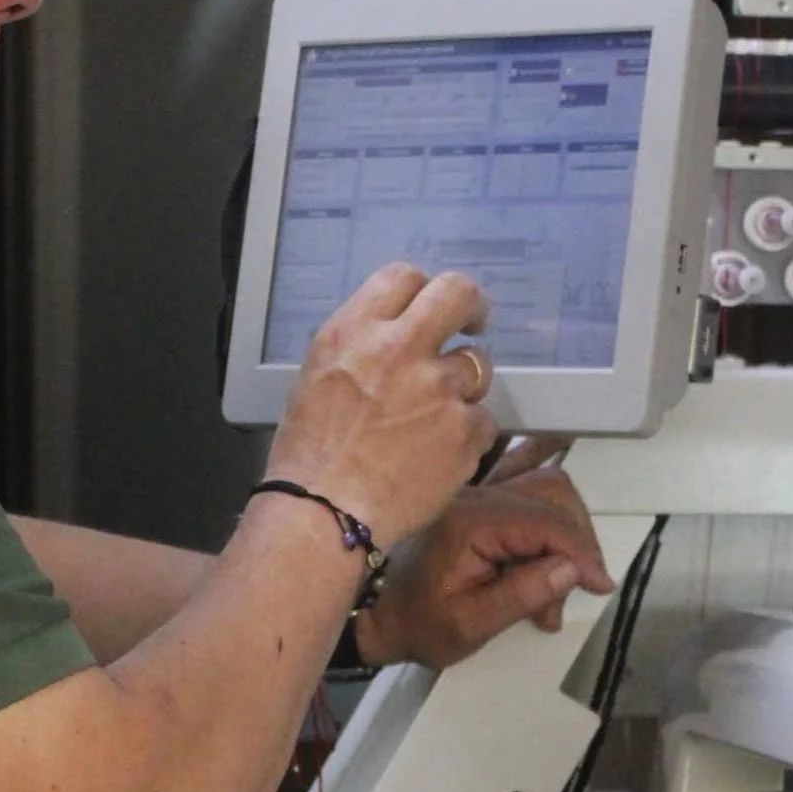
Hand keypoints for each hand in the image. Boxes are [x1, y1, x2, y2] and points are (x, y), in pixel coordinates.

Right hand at [265, 263, 498, 551]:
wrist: (323, 514)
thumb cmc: (310, 458)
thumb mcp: (317, 379)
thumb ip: (360, 348)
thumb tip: (392, 337)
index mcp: (355, 332)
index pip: (404, 277)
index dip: (424, 291)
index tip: (434, 309)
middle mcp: (400, 349)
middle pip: (457, 293)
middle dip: (471, 305)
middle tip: (472, 322)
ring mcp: (438, 389)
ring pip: (477, 366)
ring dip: (462, 388)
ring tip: (433, 423)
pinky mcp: (464, 431)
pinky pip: (483, 421)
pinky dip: (466, 438)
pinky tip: (437, 458)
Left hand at [355, 440, 613, 670]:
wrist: (373, 616)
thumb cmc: (417, 625)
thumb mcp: (469, 625)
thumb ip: (523, 594)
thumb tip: (572, 568)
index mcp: (471, 523)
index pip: (546, 523)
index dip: (582, 553)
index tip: (599, 585)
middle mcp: (475, 495)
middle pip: (551, 492)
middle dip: (576, 539)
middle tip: (576, 587)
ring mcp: (475, 490)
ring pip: (542, 479)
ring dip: (566, 520)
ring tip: (561, 571)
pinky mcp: (476, 495)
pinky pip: (518, 465)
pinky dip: (544, 468)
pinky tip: (563, 451)